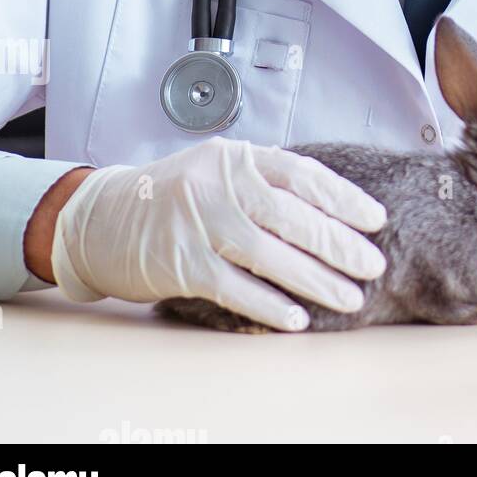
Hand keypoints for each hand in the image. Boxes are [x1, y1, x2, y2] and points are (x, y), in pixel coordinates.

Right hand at [50, 138, 387, 331]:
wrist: (100, 217)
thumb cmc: (174, 195)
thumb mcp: (221, 170)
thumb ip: (267, 182)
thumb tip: (332, 208)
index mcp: (239, 158)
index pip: (304, 174)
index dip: (344, 198)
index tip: (376, 220)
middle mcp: (221, 185)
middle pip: (294, 217)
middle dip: (341, 244)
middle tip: (374, 265)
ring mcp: (200, 224)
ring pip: (270, 255)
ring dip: (315, 280)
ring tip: (350, 298)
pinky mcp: (180, 263)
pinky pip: (234, 287)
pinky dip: (268, 304)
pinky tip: (297, 318)